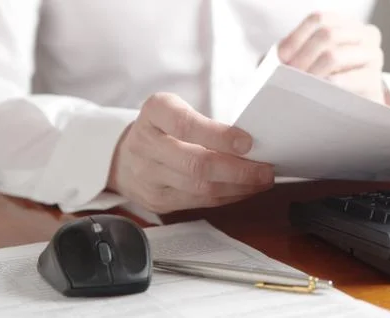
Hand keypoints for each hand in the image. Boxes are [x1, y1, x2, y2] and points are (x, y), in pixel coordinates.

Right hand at [107, 93, 273, 213]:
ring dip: (238, 187)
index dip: (218, 135)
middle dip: (238, 170)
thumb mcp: (175, 110)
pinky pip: (199, 202)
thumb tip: (251, 143)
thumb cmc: (161, 129)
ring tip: (261, 180)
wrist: (124, 157)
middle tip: (265, 169)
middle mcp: (146, 145)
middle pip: (195, 164)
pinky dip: (227, 197)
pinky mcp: (157, 200)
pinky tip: (244, 190)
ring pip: (200, 189)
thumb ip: (206, 122)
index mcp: (154, 113)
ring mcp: (149, 177)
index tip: (248, 142)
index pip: (184, 125)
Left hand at [278, 12, 385, 103]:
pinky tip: (318, 91)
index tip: (282, 59)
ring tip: (299, 86)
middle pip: (326, 35)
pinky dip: (328, 85)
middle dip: (302, 58)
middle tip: (288, 77)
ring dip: (311, 72)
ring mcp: (373, 56)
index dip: (296, 39)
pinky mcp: (374, 81)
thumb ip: (293, 54)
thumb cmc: (324, 81)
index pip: (318, 19)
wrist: (351, 107)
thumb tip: (275, 59)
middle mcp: (365, 35)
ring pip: (333, 55)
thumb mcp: (309, 62)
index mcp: (347, 24)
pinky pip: (347, 79)